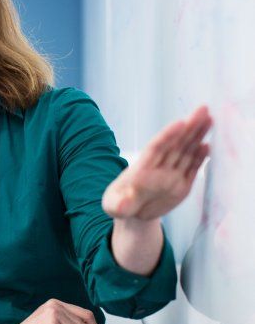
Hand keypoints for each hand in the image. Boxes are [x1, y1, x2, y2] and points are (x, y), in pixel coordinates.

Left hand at [103, 106, 211, 220]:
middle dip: (189, 126)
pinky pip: (192, 168)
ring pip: (186, 151)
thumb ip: (117, 206)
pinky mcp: (181, 184)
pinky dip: (201, 157)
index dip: (168, 136)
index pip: (156, 149)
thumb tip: (119, 207)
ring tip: (209, 118)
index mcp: (141, 169)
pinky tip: (208, 144)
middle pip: (175, 144)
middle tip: (203, 109)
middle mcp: (158, 168)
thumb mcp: (113, 207)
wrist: (132, 213)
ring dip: (197, 135)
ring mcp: (170, 175)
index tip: (180, 122)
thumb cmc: (119, 205)